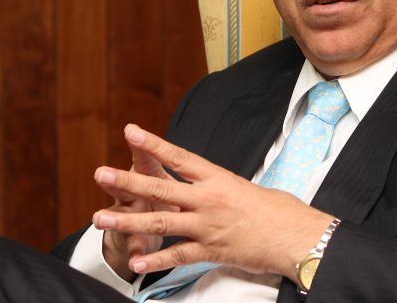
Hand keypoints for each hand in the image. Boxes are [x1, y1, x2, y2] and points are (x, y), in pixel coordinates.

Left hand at [92, 124, 334, 280]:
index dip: (153, 145)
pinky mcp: (211, 251)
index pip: (179, 158)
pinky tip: (136, 264)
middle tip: (101, 174)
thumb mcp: (247, 189)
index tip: (131, 132)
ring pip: (160, 222)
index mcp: (218, 179)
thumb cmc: (279, 210)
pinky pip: (177, 256)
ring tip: (101, 218)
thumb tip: (208, 188)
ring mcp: (207, 226)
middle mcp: (209, 200)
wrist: (295, 235)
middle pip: (160, 188)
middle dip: (127, 181)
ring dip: (128, 221)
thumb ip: (221, 188)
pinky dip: (155, 261)